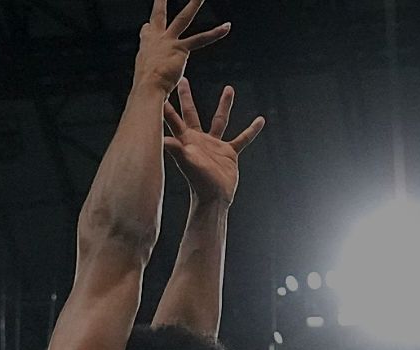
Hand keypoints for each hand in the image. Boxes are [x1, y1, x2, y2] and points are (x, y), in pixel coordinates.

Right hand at [135, 0, 229, 95]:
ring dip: (193, 5)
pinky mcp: (181, 49)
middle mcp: (156, 40)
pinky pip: (201, 39)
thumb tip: (144, 90)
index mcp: (146, 48)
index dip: (148, 29)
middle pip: (159, 16)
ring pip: (183, 19)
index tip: (147, 26)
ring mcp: (168, 42)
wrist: (147, 89)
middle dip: (160, 3)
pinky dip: (215, 33)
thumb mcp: (142, 79)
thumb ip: (147, 77)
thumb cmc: (144, 90)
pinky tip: (226, 27)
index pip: (147, 32)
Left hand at [164, 79, 265, 206]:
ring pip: (219, 120)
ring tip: (229, 88)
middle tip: (182, 80)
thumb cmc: (198, 182)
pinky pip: (242, 138)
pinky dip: (251, 130)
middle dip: (186, 97)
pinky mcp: (228, 153)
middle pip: (191, 112)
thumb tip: (160, 139)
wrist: (213, 199)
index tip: (159, 87)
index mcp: (185, 139)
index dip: (166, 104)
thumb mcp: (186, 161)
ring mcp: (213, 145)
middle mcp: (198, 139)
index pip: (173, 117)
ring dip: (224, 105)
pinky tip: (260, 120)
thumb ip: (174, 148)